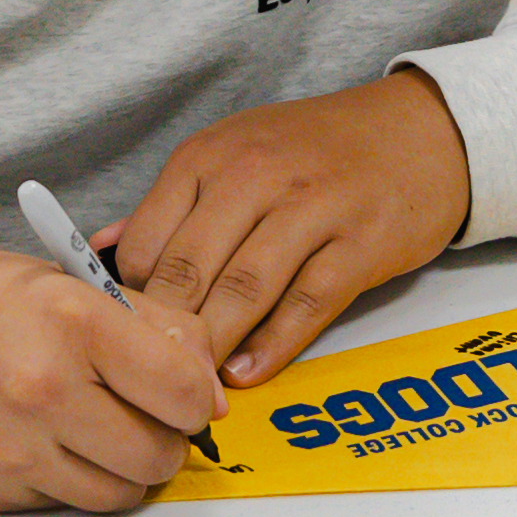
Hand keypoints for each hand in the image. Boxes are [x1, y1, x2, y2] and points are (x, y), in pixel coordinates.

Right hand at [0, 229, 228, 513]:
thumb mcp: (59, 280)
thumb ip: (148, 327)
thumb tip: (208, 391)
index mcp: (71, 320)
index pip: (186, 392)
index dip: (196, 397)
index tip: (184, 392)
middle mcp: (44, 389)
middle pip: (161, 454)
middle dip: (163, 438)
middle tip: (140, 413)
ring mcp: (14, 448)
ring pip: (120, 494)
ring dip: (122, 469)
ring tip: (94, 430)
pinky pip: (66, 503)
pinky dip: (70, 481)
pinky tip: (44, 441)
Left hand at [113, 68, 473, 388]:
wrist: (419, 131)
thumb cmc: (316, 149)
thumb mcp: (233, 153)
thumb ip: (168, 207)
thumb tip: (97, 255)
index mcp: (209, 156)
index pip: (145, 239)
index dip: (127, 301)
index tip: (122, 340)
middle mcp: (255, 175)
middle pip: (189, 269)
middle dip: (166, 332)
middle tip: (151, 376)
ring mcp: (312, 208)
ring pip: (244, 290)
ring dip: (214, 345)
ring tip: (194, 385)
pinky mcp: (360, 244)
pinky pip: (307, 304)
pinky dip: (272, 346)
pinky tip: (247, 373)